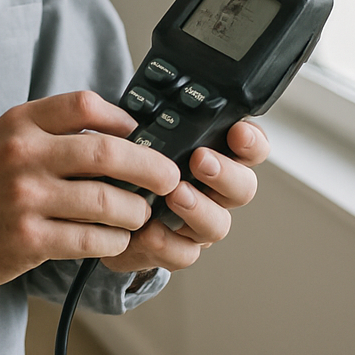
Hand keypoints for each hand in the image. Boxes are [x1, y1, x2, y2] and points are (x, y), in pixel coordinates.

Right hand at [0, 91, 181, 294]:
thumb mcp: (7, 138)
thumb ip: (54, 129)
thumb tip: (120, 130)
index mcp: (20, 123)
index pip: (84, 104)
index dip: (123, 118)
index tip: (140, 133)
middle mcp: (22, 155)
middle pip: (108, 154)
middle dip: (151, 168)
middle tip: (169, 178)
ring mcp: (25, 198)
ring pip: (106, 202)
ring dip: (135, 211)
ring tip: (140, 214)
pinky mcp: (28, 239)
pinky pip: (90, 239)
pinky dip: (114, 240)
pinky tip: (116, 238)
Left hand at [99, 119, 268, 275]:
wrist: (102, 213)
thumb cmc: (128, 167)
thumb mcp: (140, 134)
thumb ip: (152, 120)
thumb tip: (151, 101)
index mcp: (214, 156)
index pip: (250, 147)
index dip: (252, 141)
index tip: (237, 131)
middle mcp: (214, 192)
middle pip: (244, 188)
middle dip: (225, 173)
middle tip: (200, 161)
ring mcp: (199, 223)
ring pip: (219, 224)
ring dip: (199, 208)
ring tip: (174, 195)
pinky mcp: (178, 250)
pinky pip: (184, 253)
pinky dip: (167, 243)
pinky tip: (149, 230)